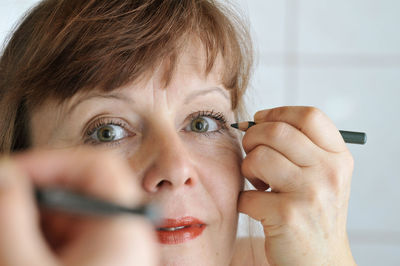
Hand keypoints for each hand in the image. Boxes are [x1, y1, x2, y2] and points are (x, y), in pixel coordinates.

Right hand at [0, 148, 158, 265]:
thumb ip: (10, 216)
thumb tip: (2, 174)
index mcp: (125, 227)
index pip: (98, 167)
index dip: (51, 161)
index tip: (12, 172)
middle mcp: (124, 233)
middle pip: (79, 189)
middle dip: (34, 193)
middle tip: (4, 198)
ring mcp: (112, 248)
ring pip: (68, 213)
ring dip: (31, 218)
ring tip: (10, 235)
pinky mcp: (98, 260)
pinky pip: (67, 235)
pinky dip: (39, 236)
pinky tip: (21, 248)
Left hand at [238, 106, 355, 265]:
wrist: (321, 261)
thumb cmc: (315, 212)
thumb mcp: (324, 176)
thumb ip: (302, 147)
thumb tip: (257, 121)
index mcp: (339, 158)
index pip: (309, 116)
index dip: (278, 112)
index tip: (260, 119)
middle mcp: (328, 172)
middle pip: (276, 132)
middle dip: (252, 138)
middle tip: (251, 151)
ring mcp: (308, 194)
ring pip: (258, 158)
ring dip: (247, 169)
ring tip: (258, 182)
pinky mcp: (286, 215)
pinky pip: (246, 194)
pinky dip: (245, 200)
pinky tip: (258, 208)